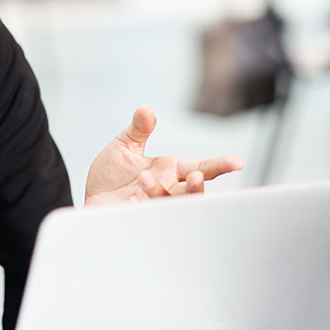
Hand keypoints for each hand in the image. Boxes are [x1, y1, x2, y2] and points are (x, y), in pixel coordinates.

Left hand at [84, 106, 242, 205]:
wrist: (91, 198)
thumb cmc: (112, 175)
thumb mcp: (124, 146)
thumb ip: (138, 129)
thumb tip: (146, 109)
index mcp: (170, 170)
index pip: (201, 167)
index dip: (220, 165)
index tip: (238, 162)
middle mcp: (167, 190)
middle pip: (192, 191)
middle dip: (197, 186)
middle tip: (197, 176)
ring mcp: (154, 207)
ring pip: (171, 205)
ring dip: (161, 192)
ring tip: (144, 178)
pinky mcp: (139, 220)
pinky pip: (148, 217)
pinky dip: (142, 208)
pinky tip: (131, 201)